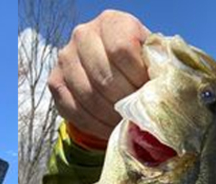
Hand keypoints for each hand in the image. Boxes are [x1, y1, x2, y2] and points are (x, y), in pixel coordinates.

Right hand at [48, 10, 149, 141]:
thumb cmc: (139, 64)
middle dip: (124, 102)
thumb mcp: (152, 58)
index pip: (121, 50)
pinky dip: (95, 126)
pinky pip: (74, 110)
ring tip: (126, 125)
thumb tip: (160, 92)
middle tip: (137, 116)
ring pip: (88, 96)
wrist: (110, 69)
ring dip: (110, 117)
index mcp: (111, 21)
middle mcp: (83, 34)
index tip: (148, 93)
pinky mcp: (55, 81)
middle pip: (103, 77)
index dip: (137, 77)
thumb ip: (157, 67)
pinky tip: (110, 129)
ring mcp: (65, 58)